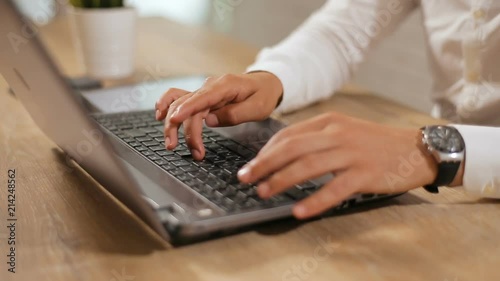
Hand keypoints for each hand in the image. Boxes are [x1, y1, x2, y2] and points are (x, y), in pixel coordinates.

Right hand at [155, 72, 282, 159]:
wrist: (266, 83)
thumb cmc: (263, 95)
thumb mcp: (258, 107)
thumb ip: (234, 114)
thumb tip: (209, 120)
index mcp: (225, 86)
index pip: (201, 98)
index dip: (186, 109)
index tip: (173, 120)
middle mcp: (210, 86)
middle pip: (187, 105)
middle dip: (183, 130)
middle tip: (187, 150)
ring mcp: (204, 90)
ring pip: (180, 104)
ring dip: (172, 123)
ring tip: (171, 144)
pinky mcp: (202, 96)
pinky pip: (180, 97)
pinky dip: (167, 105)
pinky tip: (159, 115)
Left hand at [237, 112, 439, 218]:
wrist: (416, 149)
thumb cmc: (376, 143)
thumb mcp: (345, 131)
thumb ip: (317, 138)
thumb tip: (283, 153)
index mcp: (329, 122)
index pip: (288, 134)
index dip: (265, 151)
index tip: (251, 164)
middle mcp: (337, 134)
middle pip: (292, 147)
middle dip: (264, 164)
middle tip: (245, 178)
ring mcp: (351, 153)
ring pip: (308, 165)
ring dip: (281, 180)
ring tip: (263, 192)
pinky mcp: (365, 174)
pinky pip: (334, 189)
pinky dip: (314, 200)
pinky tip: (299, 210)